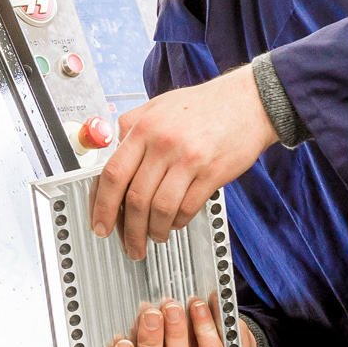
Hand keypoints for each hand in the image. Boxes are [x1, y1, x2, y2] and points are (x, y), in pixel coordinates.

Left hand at [91, 66, 276, 260]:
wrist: (248, 102)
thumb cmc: (203, 106)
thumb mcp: (157, 106)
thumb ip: (131, 128)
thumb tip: (109, 154)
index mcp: (144, 129)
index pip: (113, 174)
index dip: (102, 205)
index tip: (99, 224)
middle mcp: (163, 144)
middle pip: (135, 198)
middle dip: (129, 230)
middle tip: (129, 244)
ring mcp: (189, 160)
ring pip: (161, 209)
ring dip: (154, 231)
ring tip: (154, 236)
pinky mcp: (212, 174)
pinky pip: (187, 208)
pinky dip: (177, 222)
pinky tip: (175, 223)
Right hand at [99, 296, 256, 346]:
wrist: (219, 334)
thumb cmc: (179, 328)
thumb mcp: (154, 324)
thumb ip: (142, 322)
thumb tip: (143, 309)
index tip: (120, 343)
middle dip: (148, 344)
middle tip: (151, 315)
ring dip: (175, 336)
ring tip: (174, 308)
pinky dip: (204, 327)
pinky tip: (199, 307)